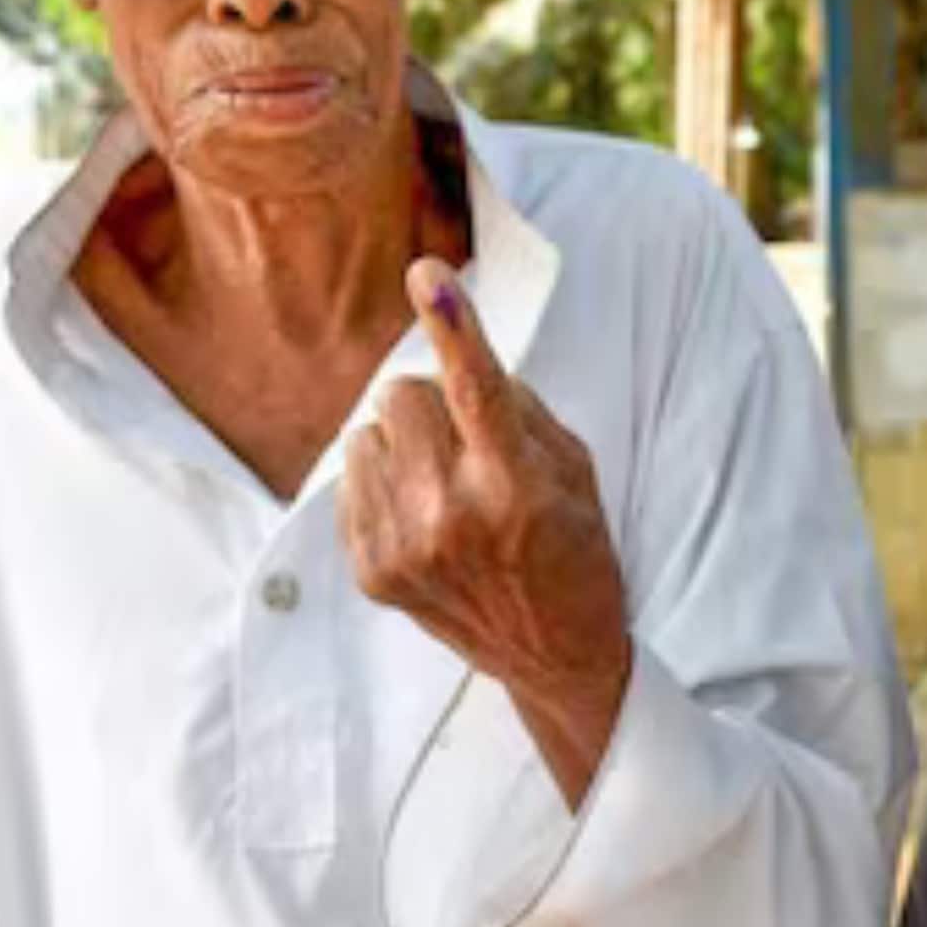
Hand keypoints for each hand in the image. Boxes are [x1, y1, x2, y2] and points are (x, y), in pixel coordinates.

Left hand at [344, 258, 632, 798]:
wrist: (554, 654)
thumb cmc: (574, 549)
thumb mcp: (574, 470)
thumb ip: (516, 410)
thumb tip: (454, 350)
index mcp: (515, 485)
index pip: (478, 388)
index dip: (453, 323)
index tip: (427, 272)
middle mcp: (452, 515)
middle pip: (400, 394)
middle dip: (429, 402)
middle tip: (464, 440)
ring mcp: (404, 547)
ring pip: (368, 434)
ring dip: (402, 444)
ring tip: (443, 486)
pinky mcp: (372, 571)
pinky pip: (352, 479)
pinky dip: (384, 483)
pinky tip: (422, 518)